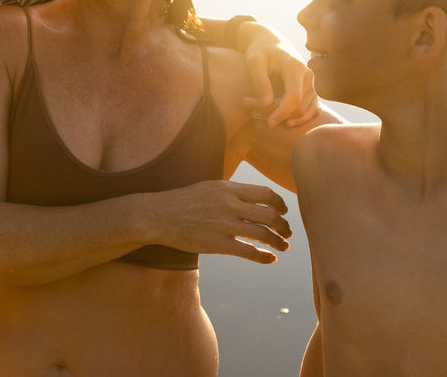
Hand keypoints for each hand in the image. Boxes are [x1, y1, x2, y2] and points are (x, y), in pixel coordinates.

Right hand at [146, 180, 290, 263]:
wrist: (158, 216)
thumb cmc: (183, 202)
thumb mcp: (209, 187)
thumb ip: (232, 192)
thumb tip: (254, 198)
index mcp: (228, 189)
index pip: (266, 194)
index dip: (281, 204)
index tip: (284, 211)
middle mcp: (230, 205)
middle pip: (270, 214)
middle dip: (284, 225)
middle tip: (287, 231)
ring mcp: (224, 225)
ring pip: (264, 234)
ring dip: (279, 242)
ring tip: (283, 246)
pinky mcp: (218, 244)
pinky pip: (250, 252)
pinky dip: (265, 257)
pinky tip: (270, 259)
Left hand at [238, 23, 319, 127]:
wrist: (271, 43)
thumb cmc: (260, 51)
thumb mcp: (254, 61)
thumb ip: (260, 81)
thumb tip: (267, 103)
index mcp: (296, 68)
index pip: (293, 97)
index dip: (282, 112)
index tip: (269, 124)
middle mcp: (309, 77)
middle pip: (297, 107)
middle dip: (274, 113)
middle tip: (249, 110)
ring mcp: (313, 85)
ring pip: (302, 111)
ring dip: (282, 117)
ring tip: (256, 113)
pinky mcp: (311, 91)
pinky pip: (310, 111)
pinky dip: (296, 119)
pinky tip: (280, 121)